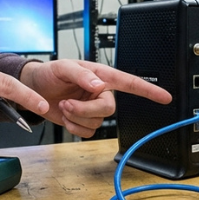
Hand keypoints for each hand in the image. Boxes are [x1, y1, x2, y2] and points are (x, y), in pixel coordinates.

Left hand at [20, 60, 171, 137]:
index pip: (130, 83)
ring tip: (63, 106)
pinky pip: (87, 132)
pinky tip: (66, 117)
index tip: (165, 97)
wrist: (33, 88)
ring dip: (76, 118)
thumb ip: (82, 75)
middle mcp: (100, 93)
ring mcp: (92, 108)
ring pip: (97, 122)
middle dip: (86, 110)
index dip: (149, 90)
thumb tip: (98, 85)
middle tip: (67, 104)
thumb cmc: (49, 73)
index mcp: (102, 77)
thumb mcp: (63, 67)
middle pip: (109, 109)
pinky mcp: (83, 121)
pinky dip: (74, 128)